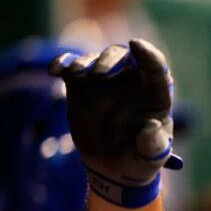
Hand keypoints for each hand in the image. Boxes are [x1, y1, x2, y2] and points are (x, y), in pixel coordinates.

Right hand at [48, 39, 182, 206]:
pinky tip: (54, 71)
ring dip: (84, 62)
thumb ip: (153, 146)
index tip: (137, 45)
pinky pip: (70, 67)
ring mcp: (104, 80)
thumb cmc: (138, 158)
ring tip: (75, 74)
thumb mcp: (150, 158)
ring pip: (94, 58)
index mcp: (155, 93)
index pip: (156, 67)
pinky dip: (63, 64)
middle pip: (122, 56)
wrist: (112, 166)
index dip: (148, 55)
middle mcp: (130, 80)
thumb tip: (152, 128)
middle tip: (99, 74)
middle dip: (110, 59)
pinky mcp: (81, 85)